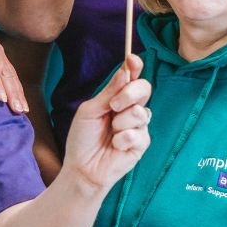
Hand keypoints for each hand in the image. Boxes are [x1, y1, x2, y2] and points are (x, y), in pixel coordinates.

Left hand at [62, 54, 150, 191]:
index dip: (134, 66)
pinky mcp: (142, 143)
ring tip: (110, 132)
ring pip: (142, 112)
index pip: (131, 77)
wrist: (82, 167)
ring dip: (121, 122)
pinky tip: (115, 146)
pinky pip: (139, 134)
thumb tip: (125, 72)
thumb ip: (108, 93)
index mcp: (117, 97)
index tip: (132, 59)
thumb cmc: (83, 138)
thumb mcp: (90, 111)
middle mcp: (131, 108)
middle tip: (114, 106)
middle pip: (144, 88)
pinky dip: (123, 139)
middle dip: (130, 94)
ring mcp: (138, 126)